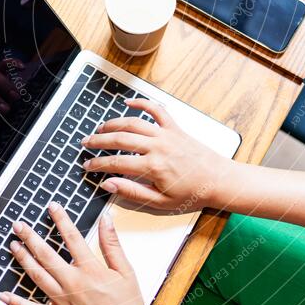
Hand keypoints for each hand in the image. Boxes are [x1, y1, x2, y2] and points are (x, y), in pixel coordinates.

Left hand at [0, 203, 156, 304]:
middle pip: (46, 255)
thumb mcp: (125, 272)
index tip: (52, 207)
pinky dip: (17, 303)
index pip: (72, 238)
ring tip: (13, 246)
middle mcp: (73, 285)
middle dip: (30, 237)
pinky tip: (4, 294)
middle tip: (18, 225)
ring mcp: (63, 303)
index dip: (61, 219)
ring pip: (37, 277)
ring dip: (23, 260)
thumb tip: (106, 220)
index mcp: (91, 271)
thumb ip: (112, 244)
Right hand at [81, 99, 236, 212]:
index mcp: (152, 167)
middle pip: (119, 139)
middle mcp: (157, 146)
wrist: (219, 180)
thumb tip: (109, 184)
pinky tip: (128, 102)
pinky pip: (156, 110)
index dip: (97, 164)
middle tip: (85, 143)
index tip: (87, 166)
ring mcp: (166, 134)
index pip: (116, 163)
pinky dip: (142, 103)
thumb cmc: (192, 194)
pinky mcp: (175, 128)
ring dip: (113, 123)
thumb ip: (133, 192)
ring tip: (100, 128)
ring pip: (133, 122)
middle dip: (99, 141)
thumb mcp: (161, 202)